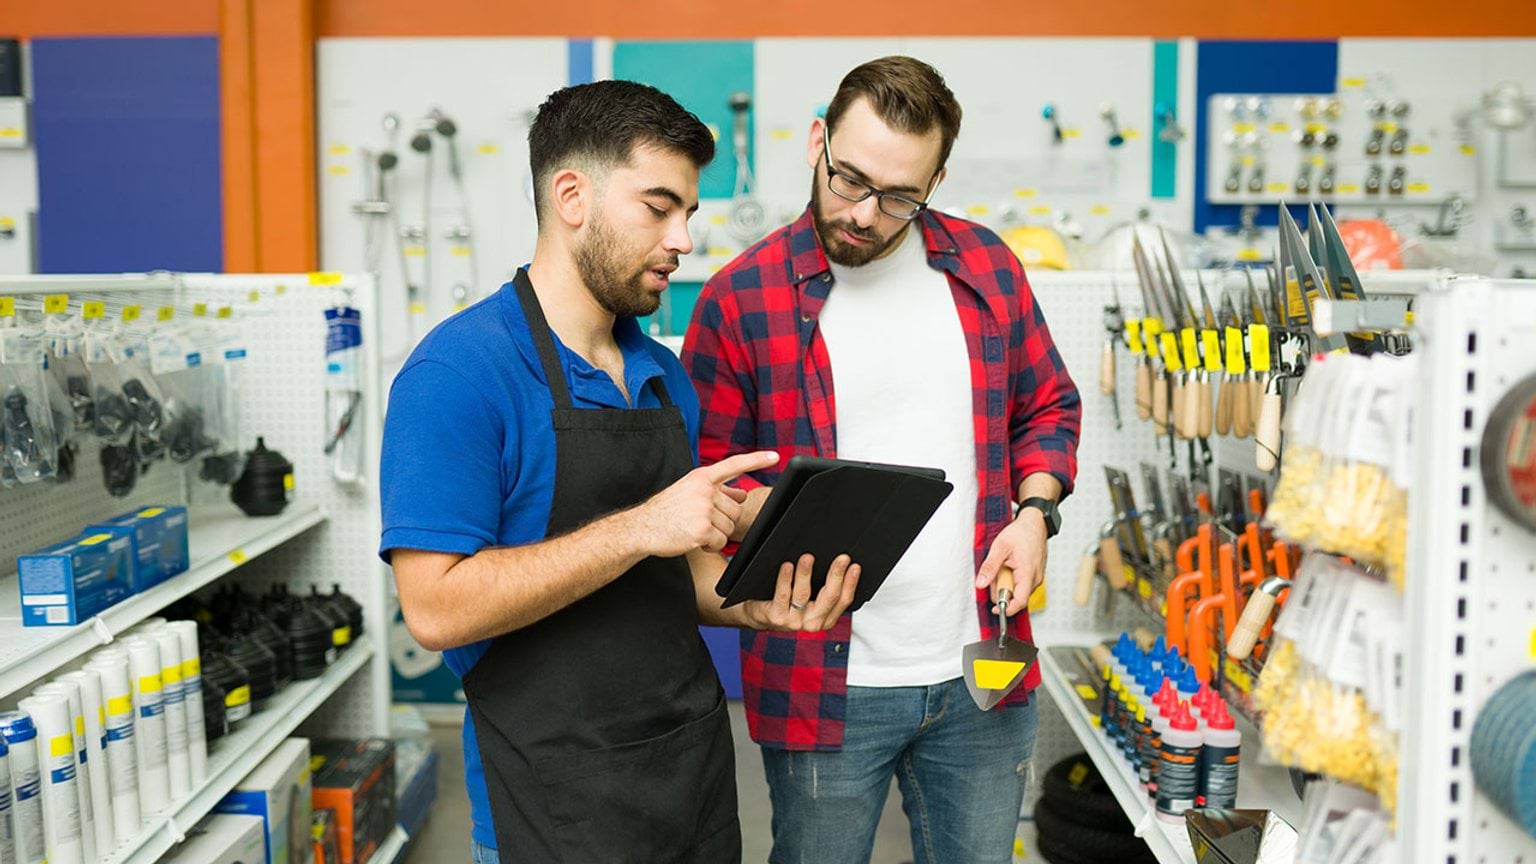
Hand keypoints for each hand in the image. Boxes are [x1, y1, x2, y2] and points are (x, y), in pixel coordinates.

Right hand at [633, 451, 778, 556]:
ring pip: (729, 527)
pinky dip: (711, 546)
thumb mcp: (690, 492)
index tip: (775, 456)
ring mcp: (703, 508)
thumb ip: (718, 490)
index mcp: (702, 477)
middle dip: (723, 520)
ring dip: (716, 534)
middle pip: (736, 509)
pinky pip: (720, 541)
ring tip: (694, 529)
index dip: (756, 460)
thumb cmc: (667, 511)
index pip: (733, 465)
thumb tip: (742, 492)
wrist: (642, 527)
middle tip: (700, 521)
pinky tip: (694, 539)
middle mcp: (704, 490)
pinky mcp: (702, 528)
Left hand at [741, 553, 860, 631]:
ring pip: (803, 594)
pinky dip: (786, 579)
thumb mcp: (810, 602)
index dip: (851, 583)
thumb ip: (823, 589)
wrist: (760, 617)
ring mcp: (794, 621)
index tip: (854, 566)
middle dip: (837, 575)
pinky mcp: (777, 617)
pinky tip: (787, 566)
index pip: (843, 600)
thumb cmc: (787, 605)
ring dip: (806, 573)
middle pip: (829, 597)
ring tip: (808, 558)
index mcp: (825, 619)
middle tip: (842, 558)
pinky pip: (783, 594)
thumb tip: (837, 566)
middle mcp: (812, 623)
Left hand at [976, 508, 1048, 616]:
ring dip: (1007, 582)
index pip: (1019, 602)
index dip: (1006, 609)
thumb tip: (980, 584)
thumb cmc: (1021, 533)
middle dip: (1002, 588)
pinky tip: (1010, 565)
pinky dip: (1013, 578)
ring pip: (1018, 590)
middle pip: (1015, 597)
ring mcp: (1037, 577)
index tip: (994, 609)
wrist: (1035, 523)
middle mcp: (1036, 579)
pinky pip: (1021, 584)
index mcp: (1028, 574)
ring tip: (1004, 564)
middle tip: (996, 571)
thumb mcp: (1000, 548)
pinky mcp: (1035, 575)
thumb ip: (989, 567)